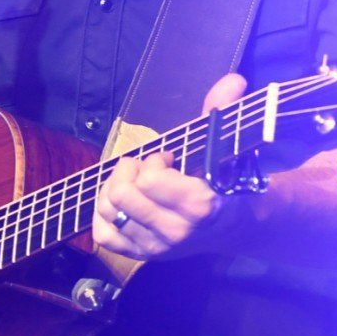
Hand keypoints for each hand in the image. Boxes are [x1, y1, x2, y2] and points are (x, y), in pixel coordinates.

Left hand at [92, 72, 248, 261]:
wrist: (232, 225)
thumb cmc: (221, 180)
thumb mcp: (221, 146)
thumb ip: (222, 112)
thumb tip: (233, 80)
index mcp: (198, 205)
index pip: (148, 181)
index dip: (153, 161)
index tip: (167, 159)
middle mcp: (175, 231)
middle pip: (121, 196)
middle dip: (129, 172)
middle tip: (147, 169)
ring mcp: (156, 247)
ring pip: (108, 211)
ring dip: (115, 188)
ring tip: (136, 184)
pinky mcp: (140, 255)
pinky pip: (103, 235)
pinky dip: (104, 214)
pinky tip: (123, 202)